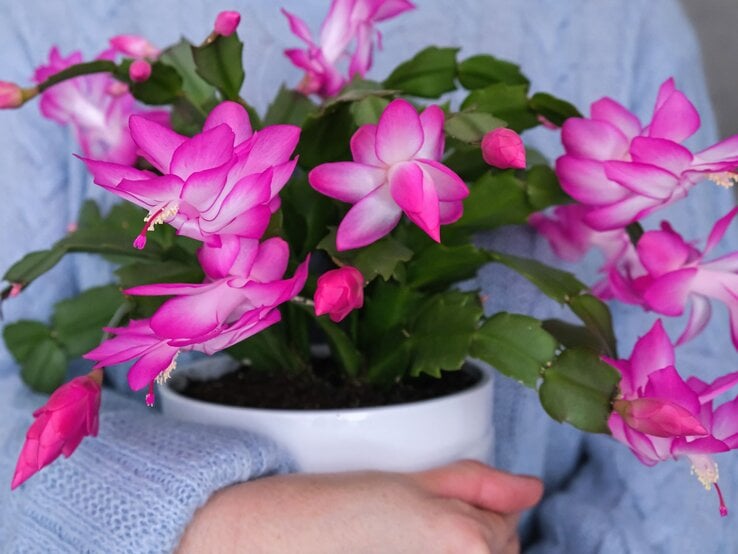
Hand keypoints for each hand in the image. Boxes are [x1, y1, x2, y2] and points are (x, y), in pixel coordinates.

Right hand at [177, 460, 542, 553]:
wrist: (275, 541)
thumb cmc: (336, 508)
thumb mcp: (410, 483)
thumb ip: (478, 485)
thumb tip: (532, 488)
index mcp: (465, 541)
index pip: (508, 522)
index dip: (474, 506)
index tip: (433, 505)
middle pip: (498, 553)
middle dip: (471, 535)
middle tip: (412, 526)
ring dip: (456, 553)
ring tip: (403, 546)